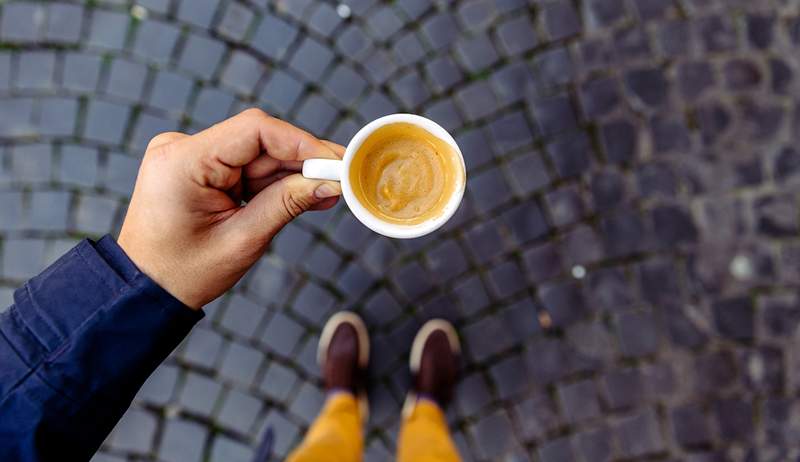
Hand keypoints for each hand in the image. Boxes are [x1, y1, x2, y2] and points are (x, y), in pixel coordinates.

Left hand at [118, 109, 342, 308]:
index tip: (336, 160)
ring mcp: (186, 155)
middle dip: (301, 161)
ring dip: (289, 174)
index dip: (302, 142)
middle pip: (258, 141)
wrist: (145, 290)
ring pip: (254, 153)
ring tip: (323, 194)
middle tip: (340, 179)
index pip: (255, 130)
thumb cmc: (185, 272)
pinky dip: (270, 181)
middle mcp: (181, 148)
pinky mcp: (195, 166)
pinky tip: (299, 194)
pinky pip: (243, 165)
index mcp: (183, 161)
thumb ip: (288, 203)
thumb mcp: (243, 239)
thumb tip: (330, 182)